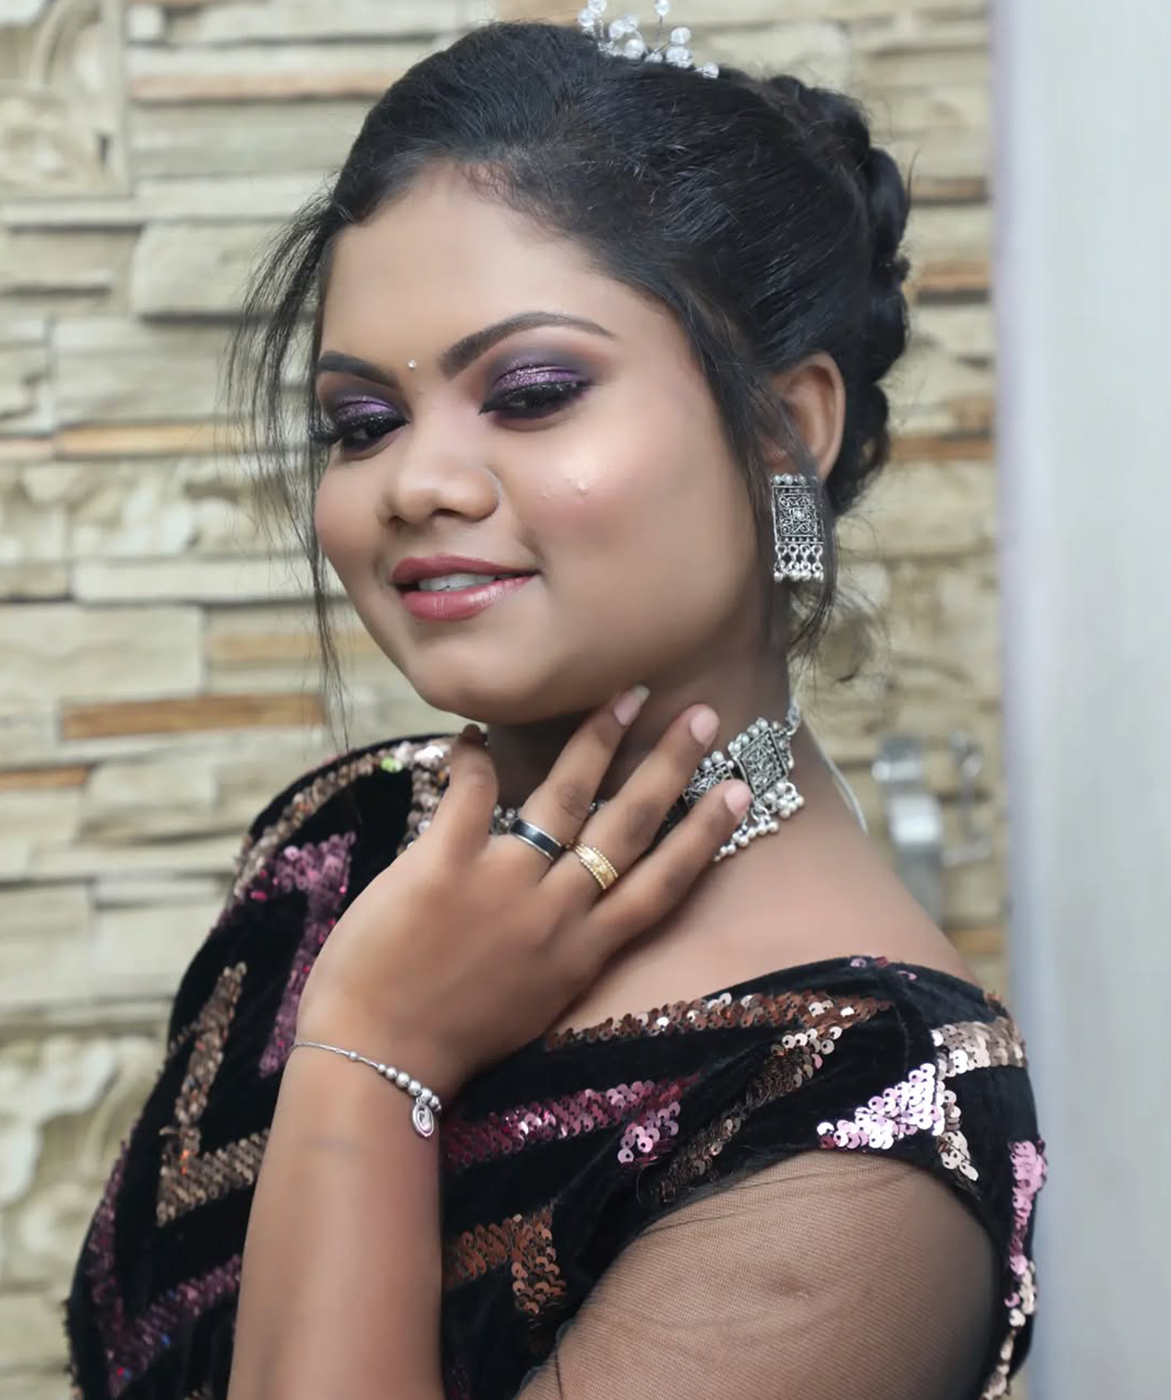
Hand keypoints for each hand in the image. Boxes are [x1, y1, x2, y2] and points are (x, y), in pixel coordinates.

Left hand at [295, 691, 752, 1099]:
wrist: (378, 1062)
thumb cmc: (450, 1041)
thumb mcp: (533, 1001)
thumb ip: (558, 949)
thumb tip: (569, 898)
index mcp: (584, 953)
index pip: (662, 883)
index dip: (705, 832)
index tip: (738, 789)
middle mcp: (558, 913)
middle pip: (630, 825)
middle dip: (671, 765)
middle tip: (702, 715)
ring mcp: (504, 884)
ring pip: (567, 795)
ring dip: (600, 739)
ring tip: (626, 697)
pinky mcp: (445, 865)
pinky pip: (472, 792)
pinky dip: (473, 757)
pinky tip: (475, 732)